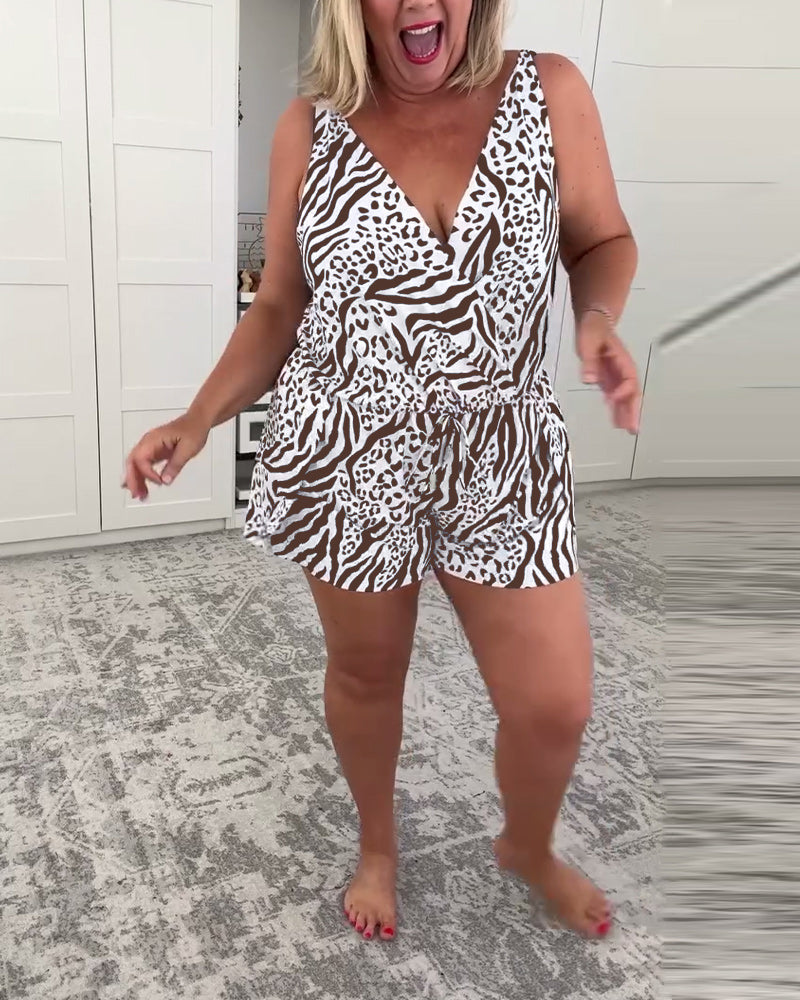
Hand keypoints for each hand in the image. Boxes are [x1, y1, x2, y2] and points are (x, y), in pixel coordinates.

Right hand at [121, 413, 209, 500]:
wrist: (198, 421)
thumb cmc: (193, 429)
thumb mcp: (187, 448)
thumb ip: (175, 465)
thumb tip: (166, 479)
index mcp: (153, 438)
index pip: (141, 458)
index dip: (148, 473)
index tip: (159, 481)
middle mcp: (148, 442)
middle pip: (132, 463)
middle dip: (133, 480)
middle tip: (136, 494)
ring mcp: (151, 447)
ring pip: (136, 465)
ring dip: (136, 480)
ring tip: (140, 495)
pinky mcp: (155, 452)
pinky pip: (144, 465)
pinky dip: (144, 477)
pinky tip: (143, 486)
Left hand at [576, 312, 640, 433]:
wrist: (593, 320)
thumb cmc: (592, 328)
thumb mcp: (588, 341)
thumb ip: (589, 361)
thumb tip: (588, 379)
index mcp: (622, 360)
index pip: (628, 380)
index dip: (621, 392)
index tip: (610, 401)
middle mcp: (623, 370)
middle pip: (632, 392)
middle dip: (633, 410)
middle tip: (633, 428)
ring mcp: (616, 375)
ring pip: (625, 397)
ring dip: (627, 413)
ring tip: (628, 431)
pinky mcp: (608, 380)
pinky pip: (615, 397)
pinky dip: (616, 409)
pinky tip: (616, 422)